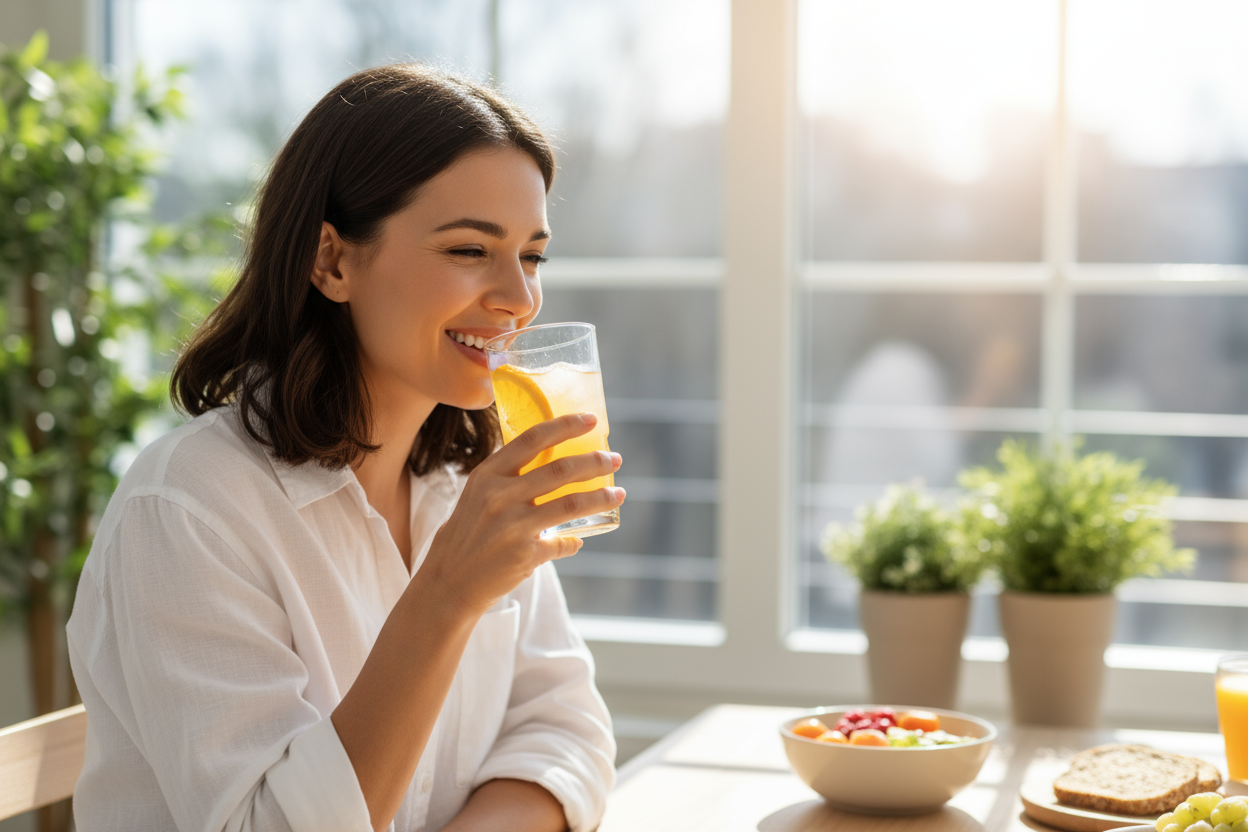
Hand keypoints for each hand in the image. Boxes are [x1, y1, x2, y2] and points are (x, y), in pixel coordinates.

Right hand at [418, 413, 623, 616]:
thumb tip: (553, 469)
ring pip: (572, 504)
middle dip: (595, 462)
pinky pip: (562, 542)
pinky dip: (574, 540)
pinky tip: (581, 539)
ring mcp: (513, 526)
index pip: (532, 439)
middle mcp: (500, 496)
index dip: (565, 425)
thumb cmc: (467, 535)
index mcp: (488, 475)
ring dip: (601, 497)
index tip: (591, 420)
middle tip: (614, 459)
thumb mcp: (478, 497)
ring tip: (619, 494)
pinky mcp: (525, 554)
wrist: (449, 582)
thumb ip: (509, 480)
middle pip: (560, 470)